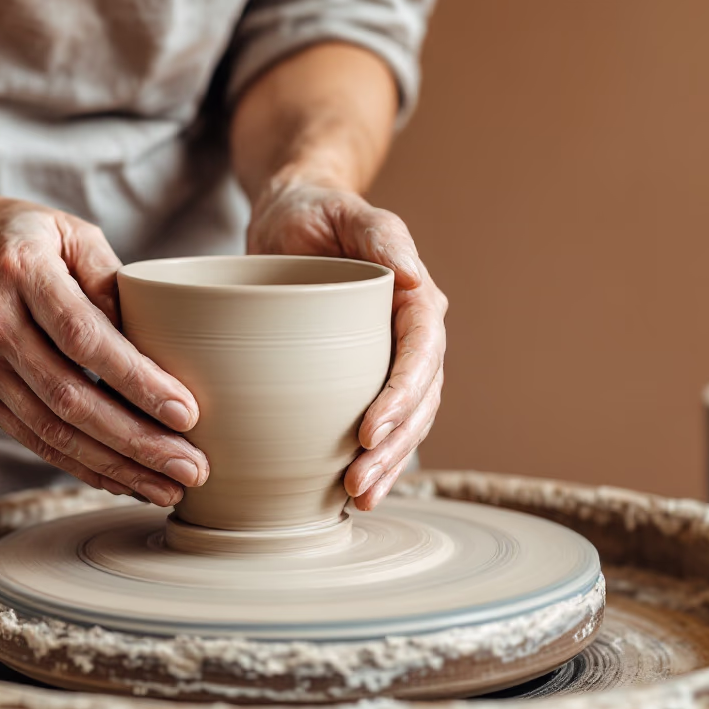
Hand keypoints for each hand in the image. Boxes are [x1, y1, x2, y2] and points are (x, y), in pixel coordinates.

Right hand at [0, 192, 208, 504]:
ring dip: (118, 467)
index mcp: (23, 274)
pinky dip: (84, 467)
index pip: (86, 338)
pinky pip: (36, 441)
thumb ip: (113, 279)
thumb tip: (156, 341)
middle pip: (72, 399)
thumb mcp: (70, 231)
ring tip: (171, 488)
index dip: (137, 381)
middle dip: (138, 442)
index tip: (187, 413)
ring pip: (54, 432)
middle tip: (193, 468)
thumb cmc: (20, 237)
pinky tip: (127, 482)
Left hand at [247, 175, 446, 509]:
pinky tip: (350, 493)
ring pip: (406, 423)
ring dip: (387, 464)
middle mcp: (411, 335)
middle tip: (358, 484)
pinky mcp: (362, 379)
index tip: (369, 432)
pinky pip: (380, 425)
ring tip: (358, 498)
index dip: (402, 396)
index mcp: (414, 298)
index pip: (422, 353)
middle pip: (419, 400)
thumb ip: (382, 237)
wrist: (286, 220)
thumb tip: (415, 280)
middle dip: (394, 447)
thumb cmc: (313, 212)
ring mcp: (390, 361)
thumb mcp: (343, 210)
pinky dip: (372, 459)